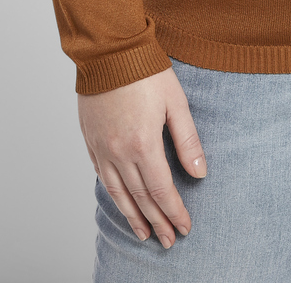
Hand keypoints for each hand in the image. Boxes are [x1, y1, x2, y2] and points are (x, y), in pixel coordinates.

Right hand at [78, 65, 206, 247]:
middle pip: (141, 197)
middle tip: (169, 240)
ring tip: (145, 234)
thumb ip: (188, 141)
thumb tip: (200, 173)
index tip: (185, 227)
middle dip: (157, 221)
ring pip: (118, 193)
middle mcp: (119, 152)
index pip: (162, 190)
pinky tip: (122, 202)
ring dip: (133, 216)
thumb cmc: (145, 70)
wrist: (109, 50)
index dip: (174, 211)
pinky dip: (114, 194)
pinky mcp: (90, 140)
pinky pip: (101, 176)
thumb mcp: (176, 102)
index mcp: (143, 144)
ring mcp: (102, 148)